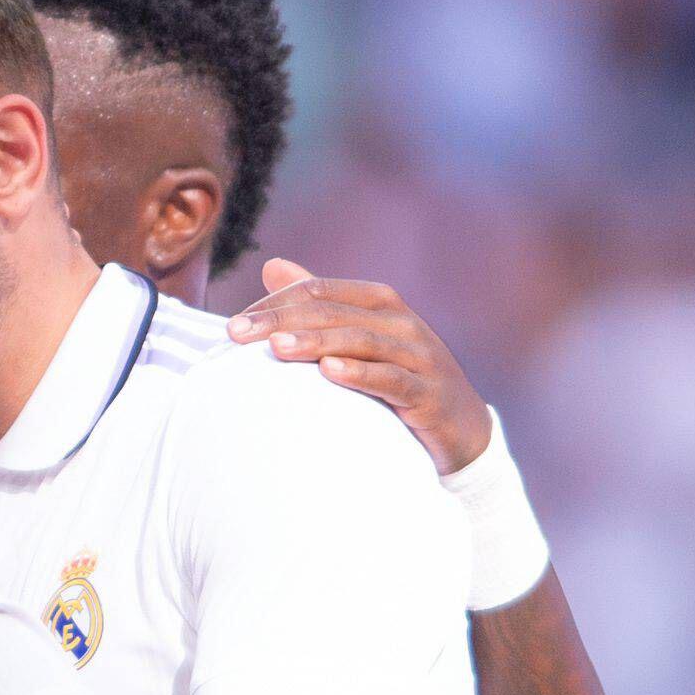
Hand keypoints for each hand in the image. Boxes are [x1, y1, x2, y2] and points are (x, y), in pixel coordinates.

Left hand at [228, 260, 492, 475]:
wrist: (460, 430)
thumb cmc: (400, 378)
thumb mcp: (360, 337)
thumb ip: (318, 304)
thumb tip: (271, 265)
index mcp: (379, 303)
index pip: (318, 291)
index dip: (274, 303)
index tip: (233, 327)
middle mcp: (400, 322)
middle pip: (332, 312)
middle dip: (281, 320)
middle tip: (235, 334)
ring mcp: (418, 356)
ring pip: (360, 341)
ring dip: (315, 342)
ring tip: (275, 347)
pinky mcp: (428, 393)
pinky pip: (391, 379)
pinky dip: (359, 373)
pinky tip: (328, 371)